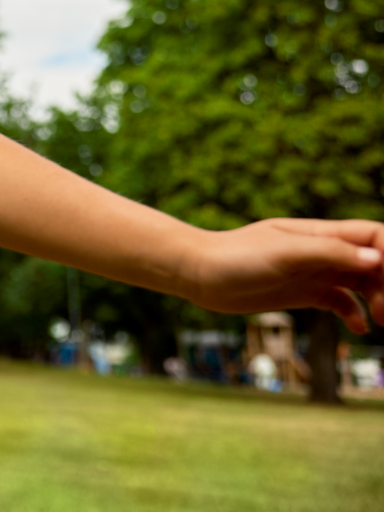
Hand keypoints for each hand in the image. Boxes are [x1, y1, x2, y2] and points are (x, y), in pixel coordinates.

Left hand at [183, 218, 383, 333]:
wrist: (198, 273)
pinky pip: (341, 302)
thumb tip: (376, 258)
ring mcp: (313, 272)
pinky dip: (356, 314)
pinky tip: (359, 328)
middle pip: (374, 262)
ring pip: (362, 283)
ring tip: (382, 319)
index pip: (373, 236)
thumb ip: (329, 253)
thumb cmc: (236, 256)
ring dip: (380, 299)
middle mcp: (322, 251)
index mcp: (321, 234)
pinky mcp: (302, 293)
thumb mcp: (285, 253)